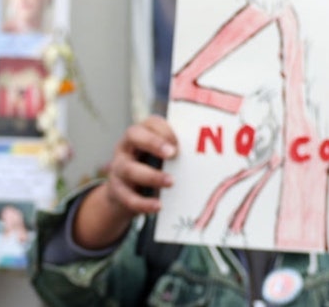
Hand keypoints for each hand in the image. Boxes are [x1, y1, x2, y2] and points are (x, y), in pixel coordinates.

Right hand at [74, 115, 178, 249]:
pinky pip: (128, 197)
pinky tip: (158, 206)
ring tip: (171, 182)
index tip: (179, 142)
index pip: (149, 123)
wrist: (125, 192)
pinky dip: (143, 203)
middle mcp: (125, 147)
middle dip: (153, 143)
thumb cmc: (152, 165)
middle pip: (133, 136)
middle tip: (173, 153)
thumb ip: (177, 149)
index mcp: (140, 134)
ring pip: (130, 169)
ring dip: (152, 176)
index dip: (164, 130)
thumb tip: (213, 152)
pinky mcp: (116, 190)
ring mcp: (118, 168)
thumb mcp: (160, 154)